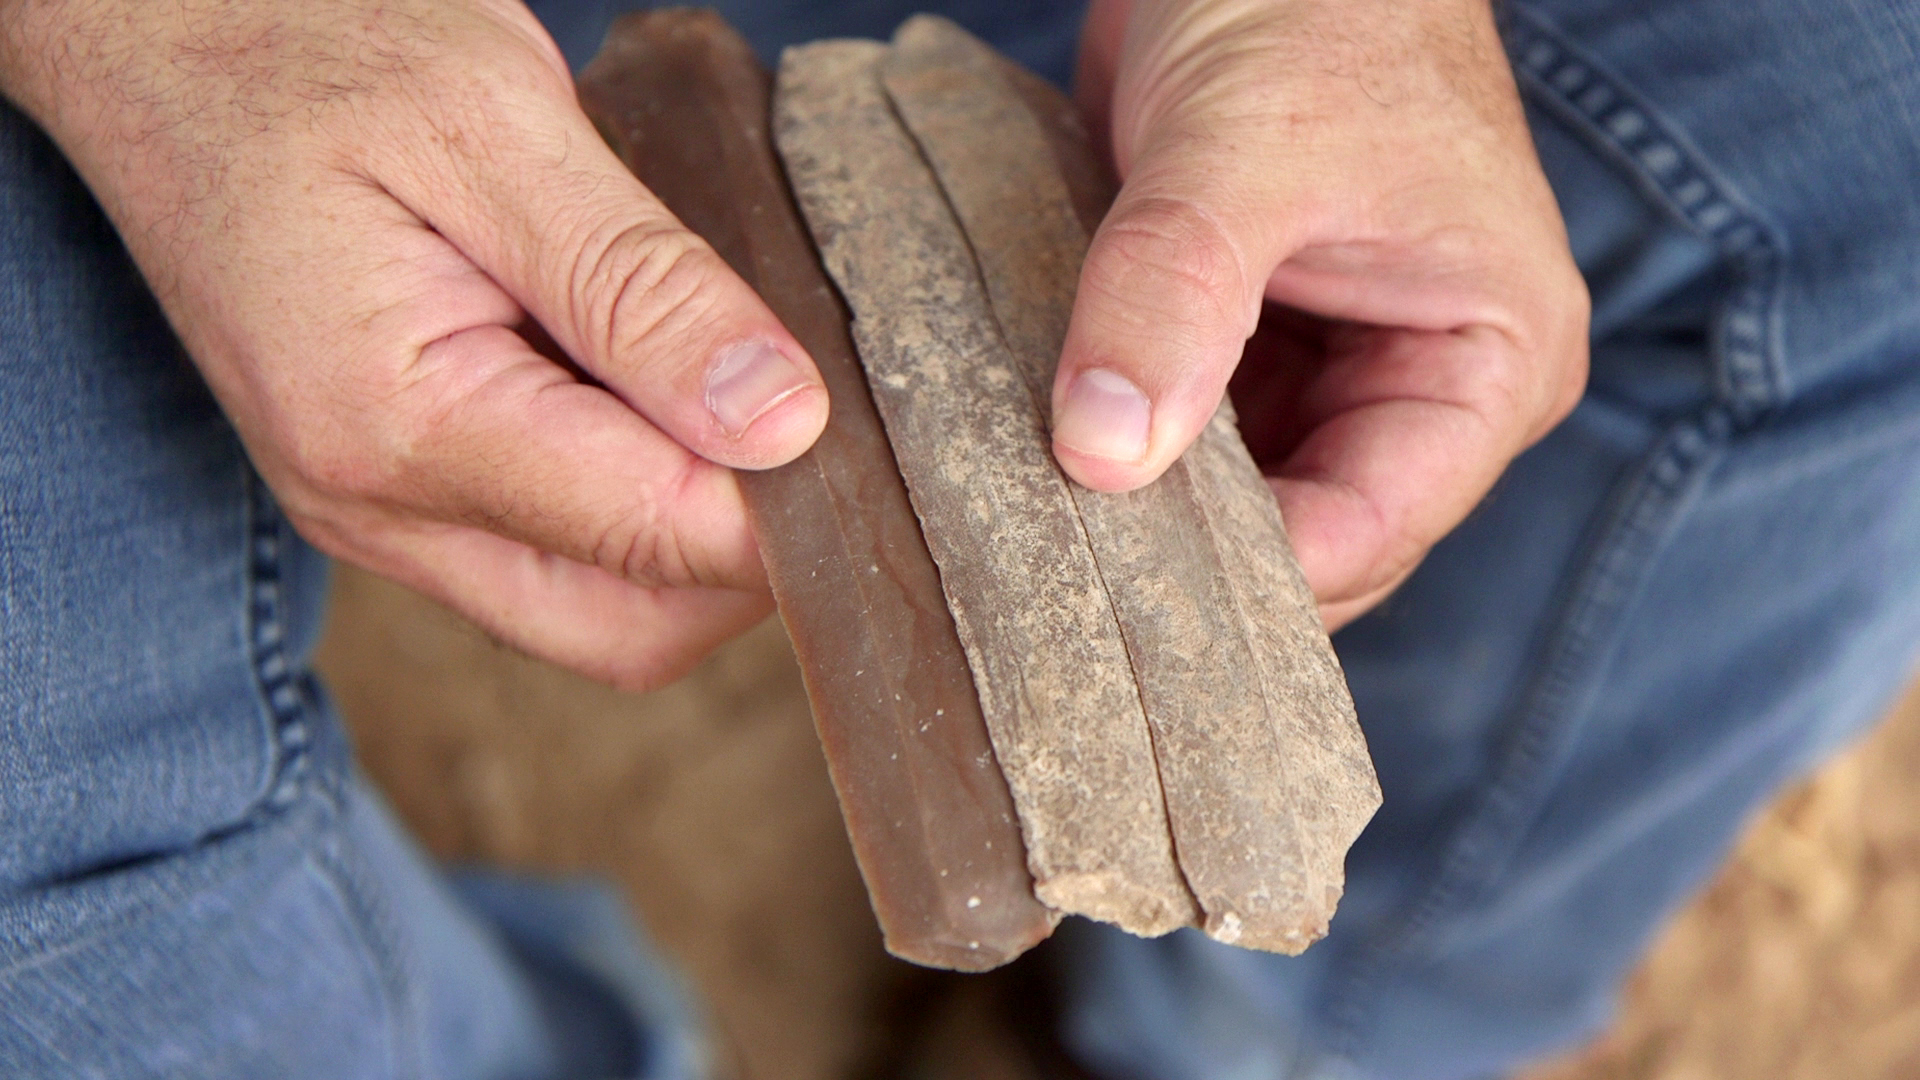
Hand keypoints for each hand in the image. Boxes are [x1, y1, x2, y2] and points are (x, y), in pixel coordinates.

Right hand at [0, 0, 829, 687]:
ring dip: (691, 536)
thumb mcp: (495, 126)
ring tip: (727, 387)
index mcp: (398, 427)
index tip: (859, 434)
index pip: (656, 541)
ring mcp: (375, 509)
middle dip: (748, 560)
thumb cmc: (306, 47)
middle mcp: (373, 506)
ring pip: (594, 609)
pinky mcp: (390, 485)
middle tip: (812, 424)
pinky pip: (547, 553)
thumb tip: (781, 422)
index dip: (785, 510)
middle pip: (629, 630)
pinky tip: (656, 395)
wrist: (160, 37)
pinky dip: (631, 505)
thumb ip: (640, 287)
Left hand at [1062, 0, 1589, 629]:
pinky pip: (1180, 435)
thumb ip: (1176, 295)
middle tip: (1058, 580)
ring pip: (1233, 501)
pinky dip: (1115, 449)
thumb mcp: (1245, 149)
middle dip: (1191, 556)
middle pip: (1305, 538)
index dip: (1249, 574)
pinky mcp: (1246, 345)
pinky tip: (1033, 466)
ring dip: (1140, 509)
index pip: (1370, 530)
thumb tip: (1103, 452)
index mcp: (1491, 360)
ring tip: (1032, 532)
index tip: (1116, 586)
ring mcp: (1329, 370)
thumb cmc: (1318, 3)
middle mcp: (1419, 385)